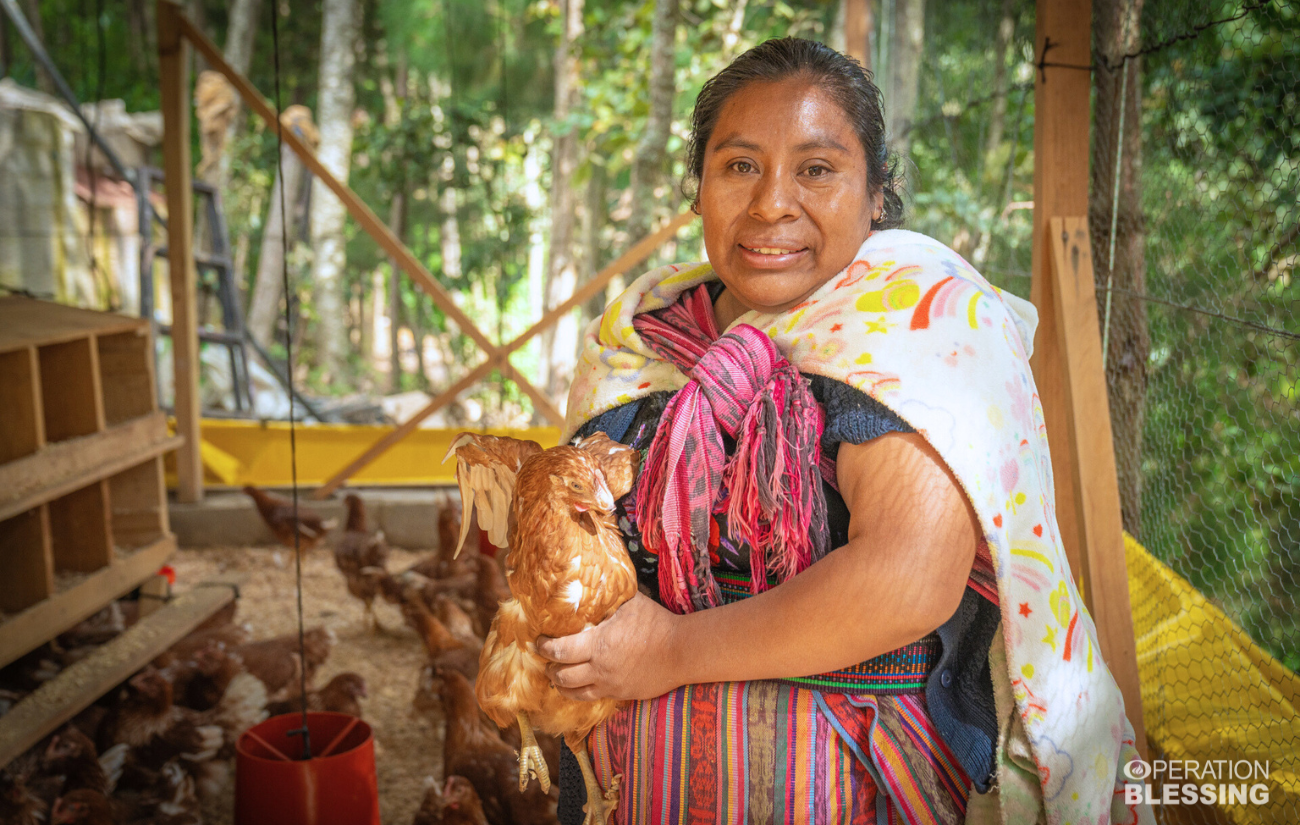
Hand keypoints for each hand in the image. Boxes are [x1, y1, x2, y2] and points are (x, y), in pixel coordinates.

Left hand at [535, 592, 681, 701]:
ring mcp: (610, 684)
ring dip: (560, 684)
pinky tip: (577, 687)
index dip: (545, 648)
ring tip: (556, 677)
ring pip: (574, 692)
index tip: (538, 642)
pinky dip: (579, 693)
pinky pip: (593, 698)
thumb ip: (609, 598)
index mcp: (599, 643)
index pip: (561, 650)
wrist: (682, 651)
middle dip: (549, 668)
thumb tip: (593, 583)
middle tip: (545, 660)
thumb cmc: (656, 623)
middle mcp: (601, 668)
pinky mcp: (621, 694)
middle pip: (562, 675)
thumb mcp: (630, 602)